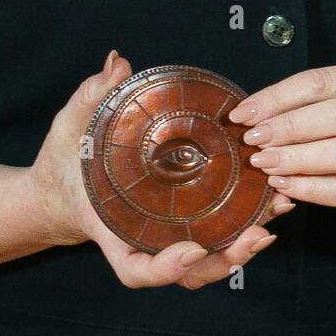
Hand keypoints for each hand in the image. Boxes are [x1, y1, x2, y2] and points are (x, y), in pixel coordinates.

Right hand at [24, 50, 295, 288]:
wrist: (61, 189)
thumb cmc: (63, 162)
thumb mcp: (69, 126)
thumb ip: (91, 95)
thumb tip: (117, 62)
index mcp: (110, 228)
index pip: (134, 268)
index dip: (164, 268)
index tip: (192, 249)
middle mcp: (141, 240)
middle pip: (186, 273)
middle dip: (224, 261)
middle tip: (257, 234)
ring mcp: (163, 235)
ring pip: (207, 262)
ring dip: (244, 247)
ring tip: (274, 215)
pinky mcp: (181, 221)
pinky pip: (214, 235)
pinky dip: (243, 226)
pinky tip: (271, 203)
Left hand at [228, 64, 335, 245]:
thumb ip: (305, 111)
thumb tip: (249, 117)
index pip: (321, 81)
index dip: (278, 97)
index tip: (243, 113)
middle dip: (288, 126)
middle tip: (252, 140)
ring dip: (298, 157)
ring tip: (264, 163)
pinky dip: (312, 188)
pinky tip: (285, 186)